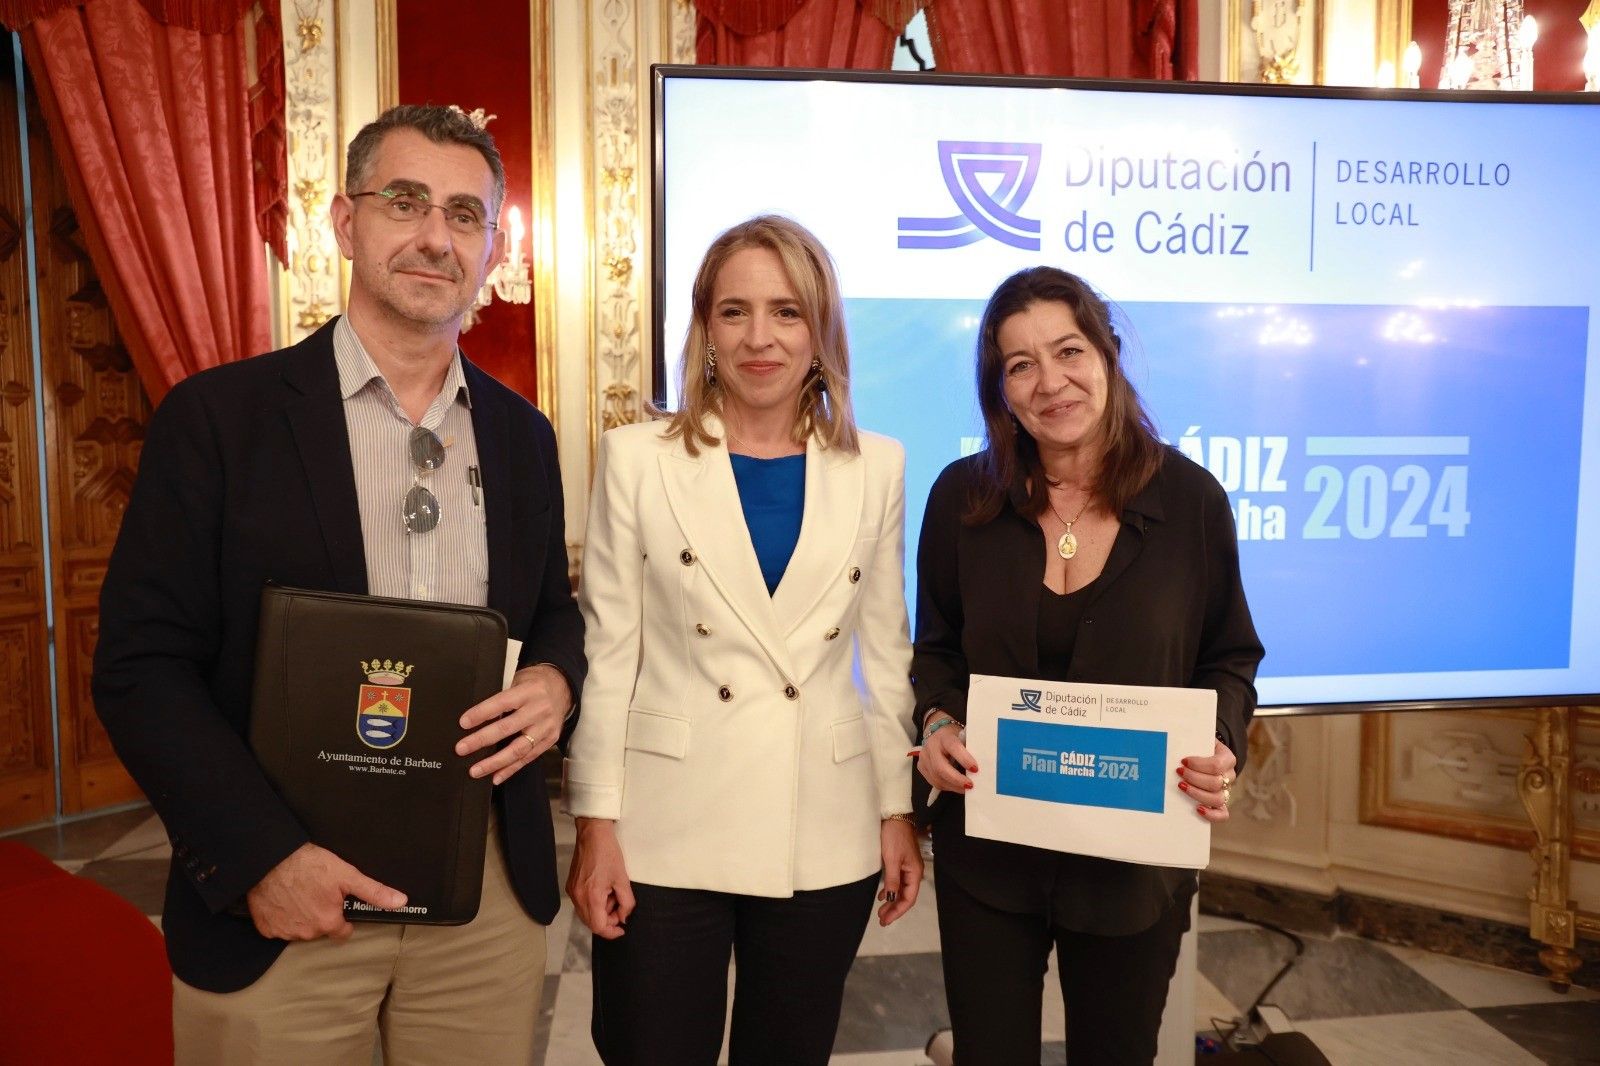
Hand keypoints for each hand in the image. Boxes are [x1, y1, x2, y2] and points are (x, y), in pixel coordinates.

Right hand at [245, 843, 404, 940]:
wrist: (271, 859)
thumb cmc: (309, 865)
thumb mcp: (347, 875)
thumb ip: (373, 892)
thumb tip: (400, 901)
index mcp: (328, 923)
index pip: (342, 931)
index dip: (342, 918)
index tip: (338, 904)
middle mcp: (306, 933)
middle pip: (320, 930)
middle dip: (321, 915)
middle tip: (317, 893)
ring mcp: (284, 932)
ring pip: (300, 930)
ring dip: (301, 917)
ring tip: (300, 894)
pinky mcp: (266, 928)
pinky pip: (278, 927)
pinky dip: (282, 917)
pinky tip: (283, 899)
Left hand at [455, 664, 571, 784]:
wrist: (563, 687)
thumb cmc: (535, 684)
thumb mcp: (519, 681)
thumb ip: (502, 699)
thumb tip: (476, 719)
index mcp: (528, 691)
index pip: (501, 703)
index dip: (481, 713)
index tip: (463, 723)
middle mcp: (538, 710)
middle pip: (507, 728)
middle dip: (481, 740)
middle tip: (462, 748)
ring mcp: (545, 727)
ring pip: (518, 748)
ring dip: (495, 762)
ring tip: (476, 770)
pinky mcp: (549, 740)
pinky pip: (528, 758)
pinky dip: (510, 769)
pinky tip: (496, 776)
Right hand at [566, 818, 634, 939]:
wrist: (592, 834)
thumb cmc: (608, 853)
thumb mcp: (622, 879)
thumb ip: (626, 902)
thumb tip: (624, 917)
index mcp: (591, 896)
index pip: (598, 926)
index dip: (611, 932)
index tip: (622, 928)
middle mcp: (577, 897)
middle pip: (591, 923)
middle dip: (607, 921)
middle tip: (620, 908)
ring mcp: (572, 892)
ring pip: (586, 914)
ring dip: (601, 912)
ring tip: (612, 895)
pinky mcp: (571, 886)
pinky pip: (582, 904)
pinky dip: (594, 904)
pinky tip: (603, 891)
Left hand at [877, 818, 922, 925]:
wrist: (894, 815)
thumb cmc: (894, 836)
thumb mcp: (891, 859)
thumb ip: (892, 879)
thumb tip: (892, 898)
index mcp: (915, 872)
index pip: (909, 898)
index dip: (898, 911)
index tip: (886, 920)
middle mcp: (913, 872)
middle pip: (905, 896)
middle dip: (894, 909)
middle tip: (882, 920)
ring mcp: (907, 867)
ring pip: (900, 890)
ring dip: (892, 901)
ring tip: (881, 911)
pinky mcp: (900, 862)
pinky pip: (897, 881)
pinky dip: (890, 890)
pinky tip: (882, 895)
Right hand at [915, 712, 976, 792]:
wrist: (938, 732)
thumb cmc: (955, 736)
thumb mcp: (964, 737)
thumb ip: (970, 749)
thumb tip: (981, 768)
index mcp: (944, 737)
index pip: (953, 747)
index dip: (964, 759)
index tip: (976, 769)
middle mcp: (931, 746)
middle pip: (940, 768)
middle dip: (956, 779)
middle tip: (970, 785)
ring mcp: (924, 757)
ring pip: (936, 778)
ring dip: (953, 786)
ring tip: (966, 788)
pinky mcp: (921, 766)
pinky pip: (933, 782)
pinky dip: (946, 786)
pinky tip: (956, 786)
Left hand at [1177, 738, 1237, 822]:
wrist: (1208, 755)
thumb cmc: (1201, 747)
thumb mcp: (1200, 740)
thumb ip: (1192, 741)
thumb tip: (1173, 742)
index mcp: (1227, 758)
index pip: (1216, 765)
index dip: (1199, 764)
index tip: (1183, 761)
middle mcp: (1229, 776)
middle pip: (1215, 783)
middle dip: (1194, 778)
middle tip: (1179, 772)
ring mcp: (1226, 791)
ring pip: (1217, 798)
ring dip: (1197, 793)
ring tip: (1181, 786)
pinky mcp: (1222, 803)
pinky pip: (1222, 814)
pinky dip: (1211, 814)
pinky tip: (1197, 808)